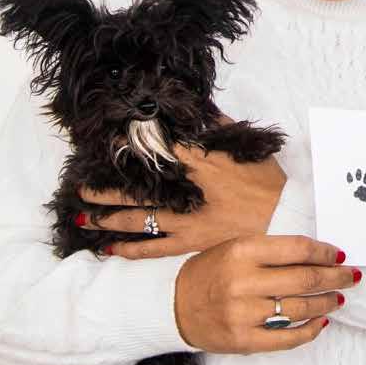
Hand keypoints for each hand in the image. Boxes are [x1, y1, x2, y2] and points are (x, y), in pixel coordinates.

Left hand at [77, 141, 285, 258]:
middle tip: (79, 185)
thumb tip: (203, 113)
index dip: (134, 146)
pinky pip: (154, 249)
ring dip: (108, 217)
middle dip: (107, 188)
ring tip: (83, 215)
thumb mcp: (247, 152)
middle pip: (138, 190)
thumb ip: (222, 131)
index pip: (159, 153)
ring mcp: (186, 224)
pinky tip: (109, 250)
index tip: (112, 139)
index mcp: (201, 166)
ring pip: (138, 220)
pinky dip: (130, 249)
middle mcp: (187, 195)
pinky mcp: (190, 245)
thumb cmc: (268, 184)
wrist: (286, 220)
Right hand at [173, 234, 359, 352]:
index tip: (340, 255)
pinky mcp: (243, 341)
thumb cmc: (212, 271)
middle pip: (305, 279)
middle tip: (352, 276)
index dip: (326, 252)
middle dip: (336, 277)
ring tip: (338, 298)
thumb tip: (321, 256)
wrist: (173, 305)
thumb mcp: (238, 249)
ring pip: (301, 308)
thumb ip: (274, 251)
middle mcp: (243, 282)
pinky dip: (310, 330)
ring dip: (327, 302)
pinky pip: (287, 337)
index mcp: (243, 252)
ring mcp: (243, 314)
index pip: (298, 249)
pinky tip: (321, 321)